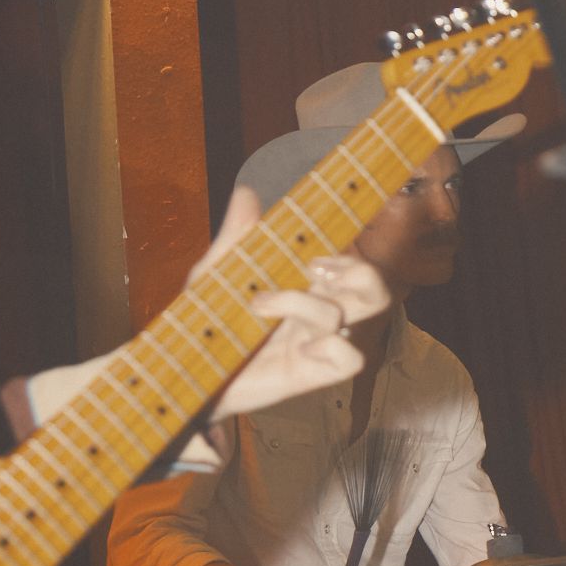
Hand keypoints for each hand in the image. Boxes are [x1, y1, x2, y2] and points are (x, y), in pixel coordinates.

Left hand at [200, 189, 388, 417]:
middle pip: (377, 288)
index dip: (349, 254)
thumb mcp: (214, 274)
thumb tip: (247, 192)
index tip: (314, 253)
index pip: (350, 264)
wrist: (188, 370)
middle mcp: (321, 311)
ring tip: (264, 304)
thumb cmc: (209, 323)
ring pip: (358, 317)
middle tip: (312, 270)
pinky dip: (332, 348)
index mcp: (305, 285)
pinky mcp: (315, 372)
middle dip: (358, 271)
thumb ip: (235, 237)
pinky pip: (350, 358)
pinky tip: (298, 350)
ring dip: (308, 304)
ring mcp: (321, 342)